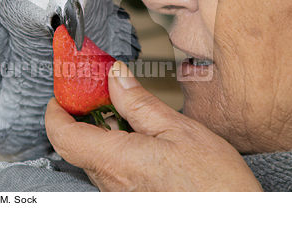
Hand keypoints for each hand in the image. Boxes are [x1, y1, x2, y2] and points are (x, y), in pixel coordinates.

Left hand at [45, 61, 262, 190]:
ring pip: (95, 158)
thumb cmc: (216, 184)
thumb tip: (115, 77)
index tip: (61, 96)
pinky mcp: (131, 202)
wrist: (235, 221)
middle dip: (82, 117)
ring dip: (100, 133)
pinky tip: (138, 139)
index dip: (55, 113)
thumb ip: (139, 103)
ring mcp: (120, 196)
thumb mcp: (179, 130)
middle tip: (96, 94)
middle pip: (78, 146)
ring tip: (124, 113)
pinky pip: (111, 172)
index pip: (63, 136)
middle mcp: (111, 184)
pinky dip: (114, 150)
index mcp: (117, 160)